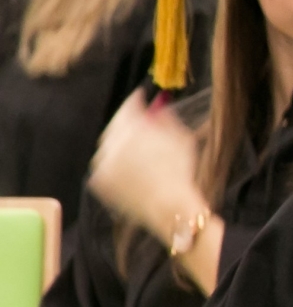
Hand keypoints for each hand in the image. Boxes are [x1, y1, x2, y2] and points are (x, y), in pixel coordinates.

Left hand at [89, 91, 206, 240]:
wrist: (170, 208)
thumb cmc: (180, 174)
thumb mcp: (181, 140)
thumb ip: (166, 119)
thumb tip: (157, 106)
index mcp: (132, 130)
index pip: (129, 107)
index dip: (136, 101)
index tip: (141, 97)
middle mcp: (111, 144)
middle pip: (115, 126)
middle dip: (127, 124)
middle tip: (140, 125)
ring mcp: (102, 163)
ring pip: (108, 147)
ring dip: (120, 146)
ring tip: (139, 154)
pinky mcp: (97, 181)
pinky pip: (104, 166)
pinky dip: (115, 165)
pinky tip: (133, 171)